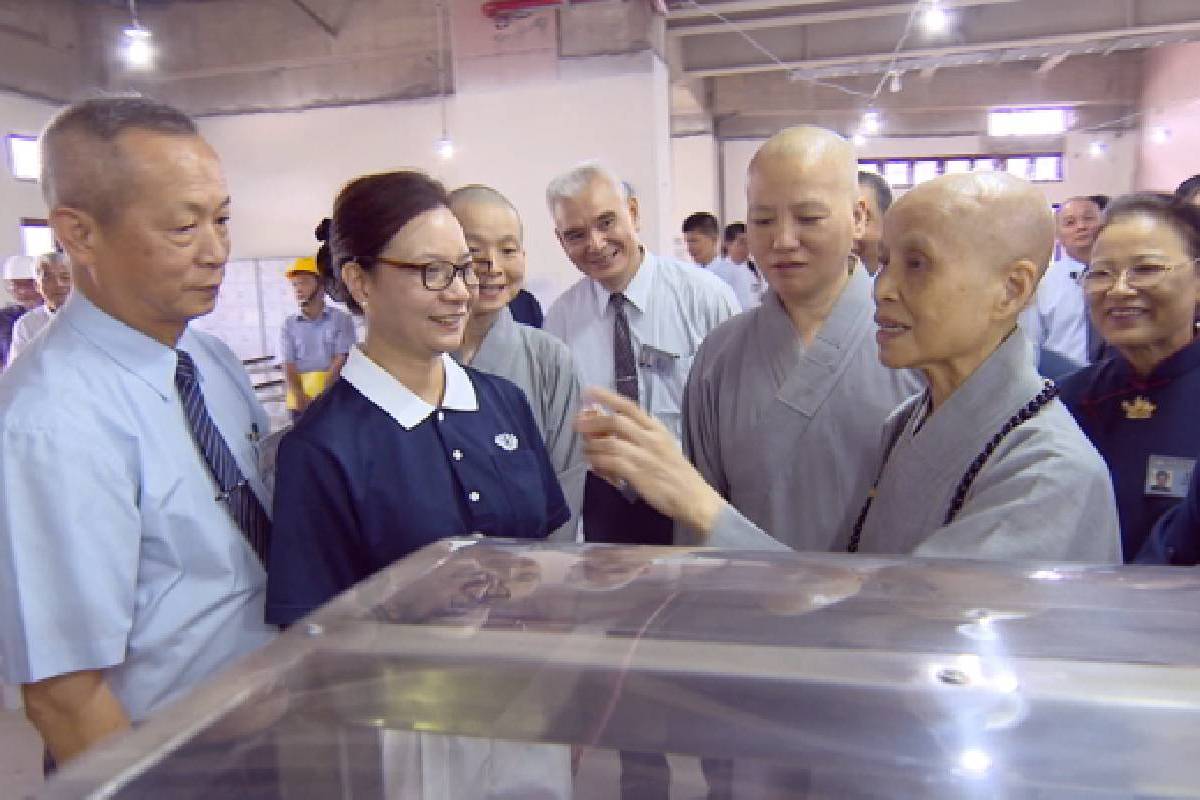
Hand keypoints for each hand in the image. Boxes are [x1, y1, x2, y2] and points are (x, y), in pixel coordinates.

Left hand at [574, 388, 725, 535]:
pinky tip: (592, 464)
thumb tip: (607, 431)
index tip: (589, 391)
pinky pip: (611, 463)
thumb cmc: (676, 473)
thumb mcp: (662, 447)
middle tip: (576, 423)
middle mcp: (650, 438)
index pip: (629, 406)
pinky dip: (598, 462)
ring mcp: (644, 456)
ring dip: (592, 445)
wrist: (694, 498)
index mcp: (657, 429)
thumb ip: (638, 437)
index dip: (607, 397)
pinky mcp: (639, 474)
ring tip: (584, 449)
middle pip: (615, 421)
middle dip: (592, 421)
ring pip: (610, 443)